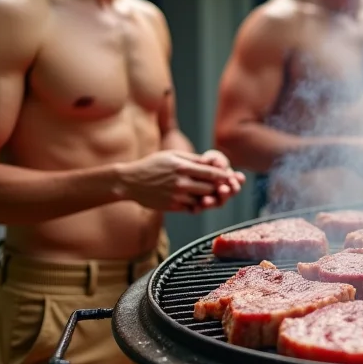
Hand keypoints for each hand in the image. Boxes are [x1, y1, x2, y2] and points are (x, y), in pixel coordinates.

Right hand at [117, 151, 239, 212]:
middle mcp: (181, 182)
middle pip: (212, 188)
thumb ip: (194, 159)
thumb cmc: (152, 165)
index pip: (212, 173)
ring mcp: (177, 196)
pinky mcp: (173, 206)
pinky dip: (199, 205)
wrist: (130, 182)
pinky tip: (198, 199)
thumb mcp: (173, 155)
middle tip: (227, 187)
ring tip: (213, 193)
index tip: (232, 176)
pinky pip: (193, 208)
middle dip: (221, 188)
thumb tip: (214, 161)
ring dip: (211, 197)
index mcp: (183, 167)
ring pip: (204, 199)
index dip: (226, 176)